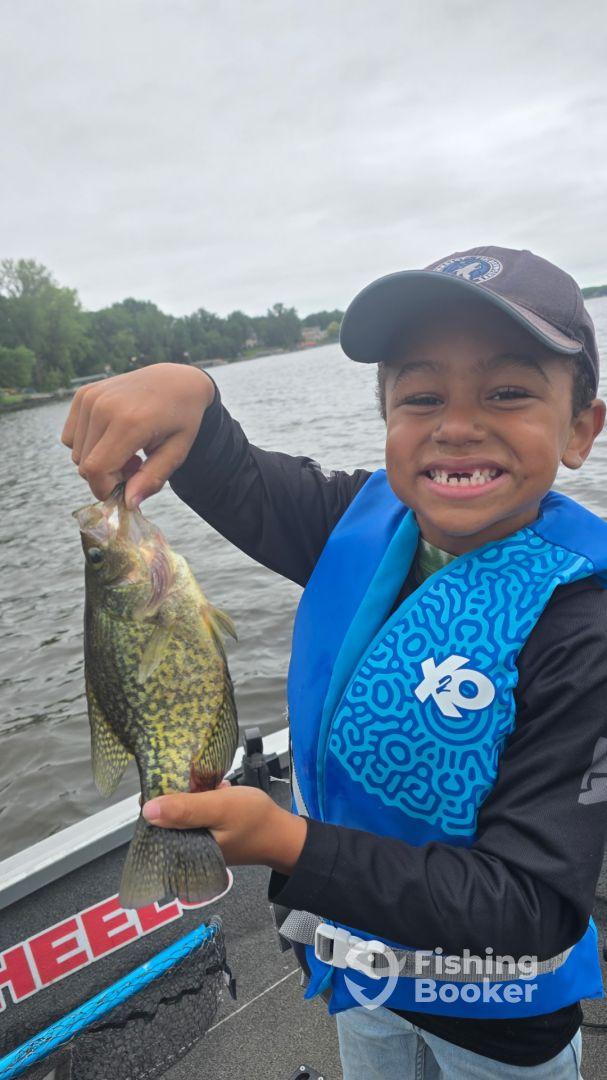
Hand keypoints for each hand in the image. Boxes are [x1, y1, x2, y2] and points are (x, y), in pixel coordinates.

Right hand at [61, 363, 214, 507]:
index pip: (96, 469)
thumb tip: (128, 504)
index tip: (125, 489)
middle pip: (84, 465)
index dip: (105, 489)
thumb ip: (152, 479)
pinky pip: (71, 437)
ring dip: (98, 460)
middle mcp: (104, 406)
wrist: (175, 381)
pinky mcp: (83, 395)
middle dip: (106, 476)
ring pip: (76, 453)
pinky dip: (87, 445)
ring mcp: (90, 398)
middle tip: (135, 464)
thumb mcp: (176, 452)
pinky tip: (112, 436)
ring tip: (127, 449)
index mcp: (130, 421)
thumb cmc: (180, 420)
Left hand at [142, 784, 307, 874]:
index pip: (155, 824)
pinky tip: (215, 788)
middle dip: (177, 793)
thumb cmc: (252, 819)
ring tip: (205, 779)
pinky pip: (197, 813)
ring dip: (191, 793)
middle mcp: (187, 847)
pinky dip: (203, 798)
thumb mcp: (218, 808)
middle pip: (168, 816)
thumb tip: (146, 810)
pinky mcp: (210, 832)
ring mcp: (199, 839)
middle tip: (191, 775)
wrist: (283, 833)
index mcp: (184, 848)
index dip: (155, 799)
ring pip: (183, 812)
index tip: (164, 777)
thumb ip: (185, 809)